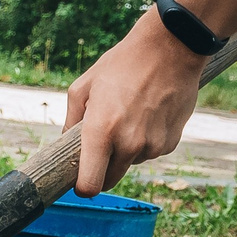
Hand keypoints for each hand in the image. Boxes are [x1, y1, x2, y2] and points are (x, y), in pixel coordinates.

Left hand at [62, 10, 203, 196]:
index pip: (90, 185)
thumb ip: (72, 120)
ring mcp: (152, 146)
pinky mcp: (171, 143)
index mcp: (101, 131)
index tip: (80, 180)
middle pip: (110, 180)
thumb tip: (65, 143)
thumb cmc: (122, 64)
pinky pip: (151, 152)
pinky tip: (148, 114)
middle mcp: (128, 144)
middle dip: (102, 169)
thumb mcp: (85, 85)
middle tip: (103, 142)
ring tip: (130, 115)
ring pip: (131, 162)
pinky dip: (146, 141)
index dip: (82, 187)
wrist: (170, 49)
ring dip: (126, 150)